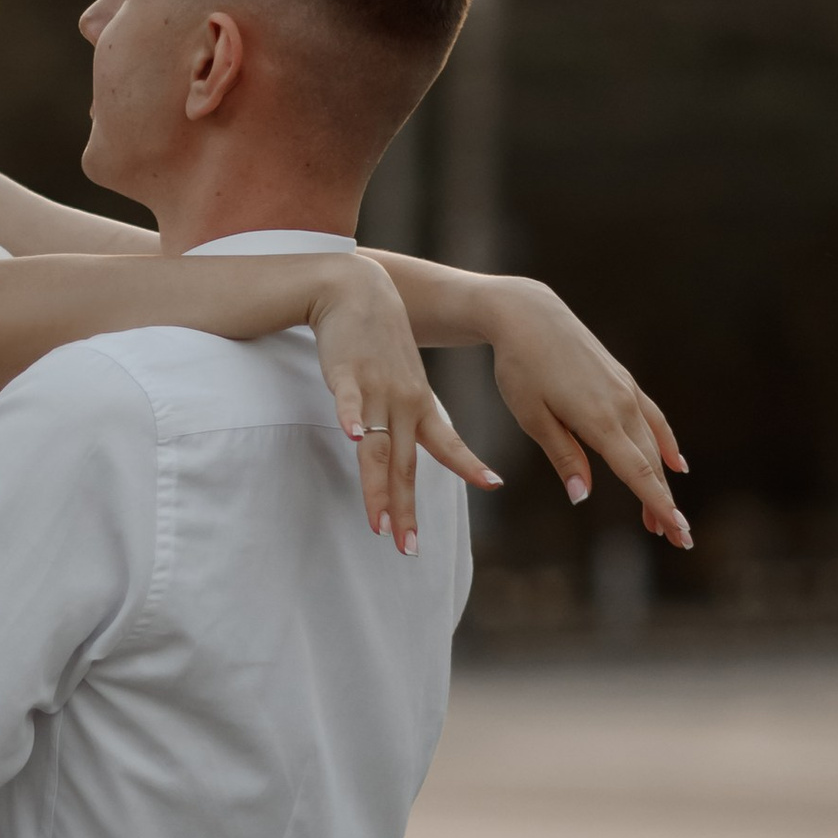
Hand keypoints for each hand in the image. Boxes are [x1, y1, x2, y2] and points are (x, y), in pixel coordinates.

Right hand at [305, 255, 499, 555]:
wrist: (358, 287)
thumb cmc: (380, 338)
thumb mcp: (404, 378)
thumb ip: (408, 413)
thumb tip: (410, 446)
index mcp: (419, 405)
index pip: (447, 443)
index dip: (468, 464)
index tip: (492, 484)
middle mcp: (401, 404)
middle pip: (405, 466)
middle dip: (406, 511)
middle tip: (409, 550)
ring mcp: (374, 390)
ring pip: (378, 450)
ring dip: (378, 490)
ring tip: (379, 527)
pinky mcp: (345, 374)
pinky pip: (348, 401)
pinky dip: (351, 420)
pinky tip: (352, 439)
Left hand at [483, 280, 690, 545]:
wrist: (528, 314)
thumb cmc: (520, 367)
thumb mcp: (532, 416)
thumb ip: (562, 456)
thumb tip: (582, 496)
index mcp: (598, 419)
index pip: (637, 472)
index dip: (658, 505)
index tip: (679, 533)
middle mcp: (621, 405)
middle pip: (650, 465)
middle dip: (663, 504)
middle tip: (677, 540)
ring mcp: (626, 390)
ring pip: (652, 444)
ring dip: (661, 481)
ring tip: (663, 516)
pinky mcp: (623, 380)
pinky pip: (653, 418)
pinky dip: (666, 443)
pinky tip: (676, 463)